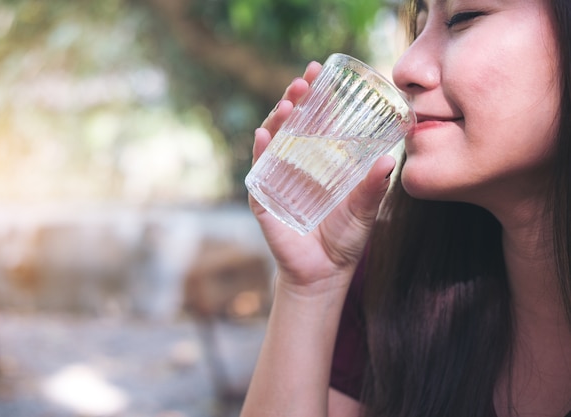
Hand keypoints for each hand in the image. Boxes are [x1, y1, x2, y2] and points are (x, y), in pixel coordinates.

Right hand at [249, 61, 395, 295]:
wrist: (325, 272)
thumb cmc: (345, 238)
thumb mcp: (365, 209)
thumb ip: (374, 186)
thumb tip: (390, 159)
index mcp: (321, 161)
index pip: (315, 120)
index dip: (315, 96)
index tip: (318, 71)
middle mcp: (297, 164)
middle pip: (291, 124)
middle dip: (294, 100)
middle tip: (303, 82)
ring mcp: (278, 180)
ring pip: (273, 142)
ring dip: (277, 119)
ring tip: (287, 103)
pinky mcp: (265, 199)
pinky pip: (259, 172)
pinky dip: (260, 152)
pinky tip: (264, 135)